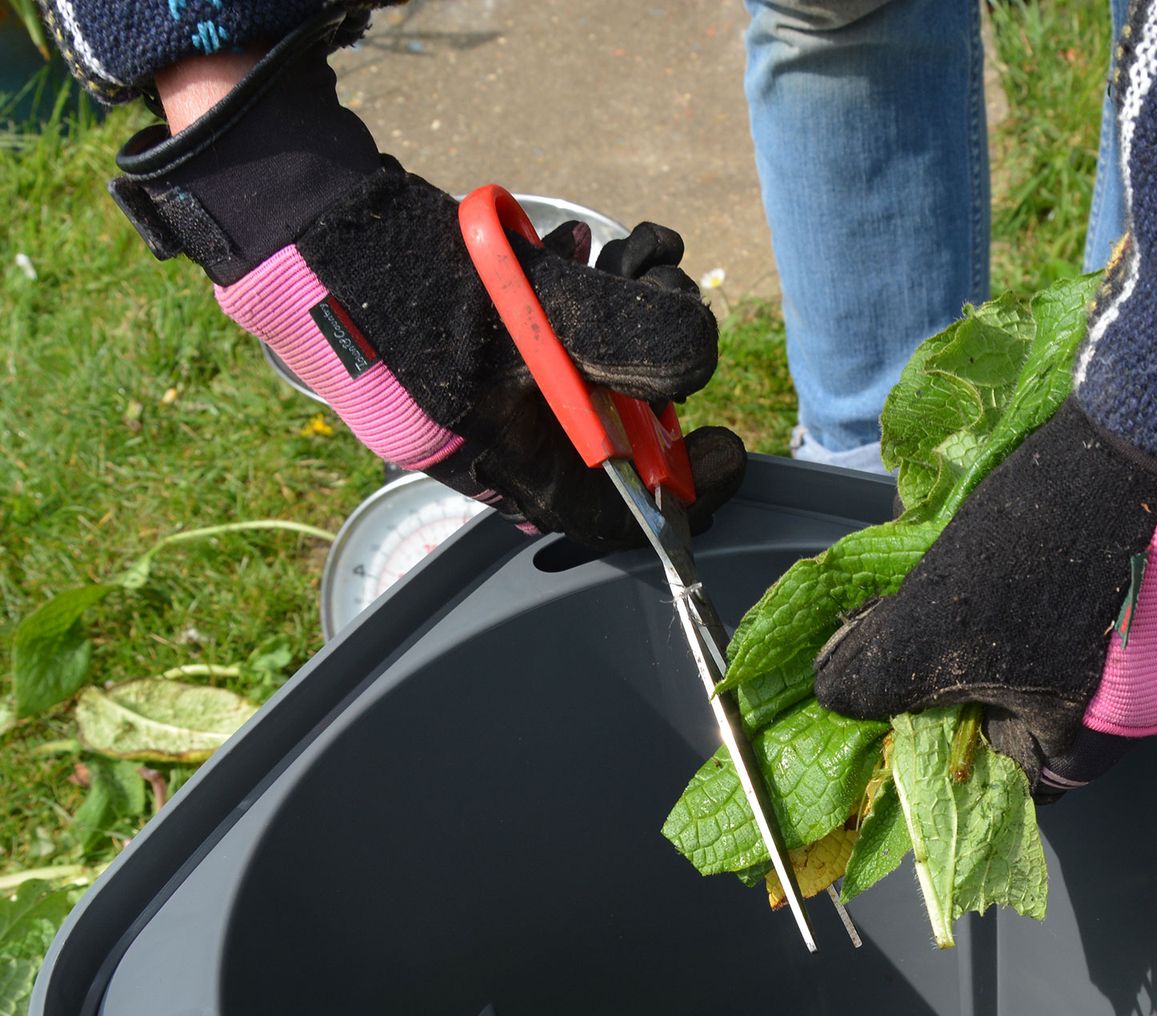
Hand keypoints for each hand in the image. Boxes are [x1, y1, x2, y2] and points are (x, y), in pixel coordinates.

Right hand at [118, 19, 743, 548]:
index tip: (730, 449)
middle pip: (616, 440)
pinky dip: (579, 300)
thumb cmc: (396, 283)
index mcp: (508, 464)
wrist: (295, 225)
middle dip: (657, 372)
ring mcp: (484, 398)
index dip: (688, 494)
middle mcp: (500, 444)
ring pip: (590, 380)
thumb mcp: (533, 308)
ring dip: (624, 316)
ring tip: (629, 256)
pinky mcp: (472, 350)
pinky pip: (550, 344)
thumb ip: (628, 339)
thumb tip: (695, 371)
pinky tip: (582, 250)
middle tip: (669, 302)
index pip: (618, 519)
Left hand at [812, 399, 1156, 791]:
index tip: (900, 695)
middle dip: (963, 666)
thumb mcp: (933, 628)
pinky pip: (1087, 593)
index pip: (1001, 776)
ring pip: (1051, 644)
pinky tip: (1015, 531)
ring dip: (999, 612)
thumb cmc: (1051, 559)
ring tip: (959, 564)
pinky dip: (1046, 571)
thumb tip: (834, 695)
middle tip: (919, 616)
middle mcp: (1134, 709)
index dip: (943, 739)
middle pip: (1022, 706)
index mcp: (1086, 746)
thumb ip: (872, 676)